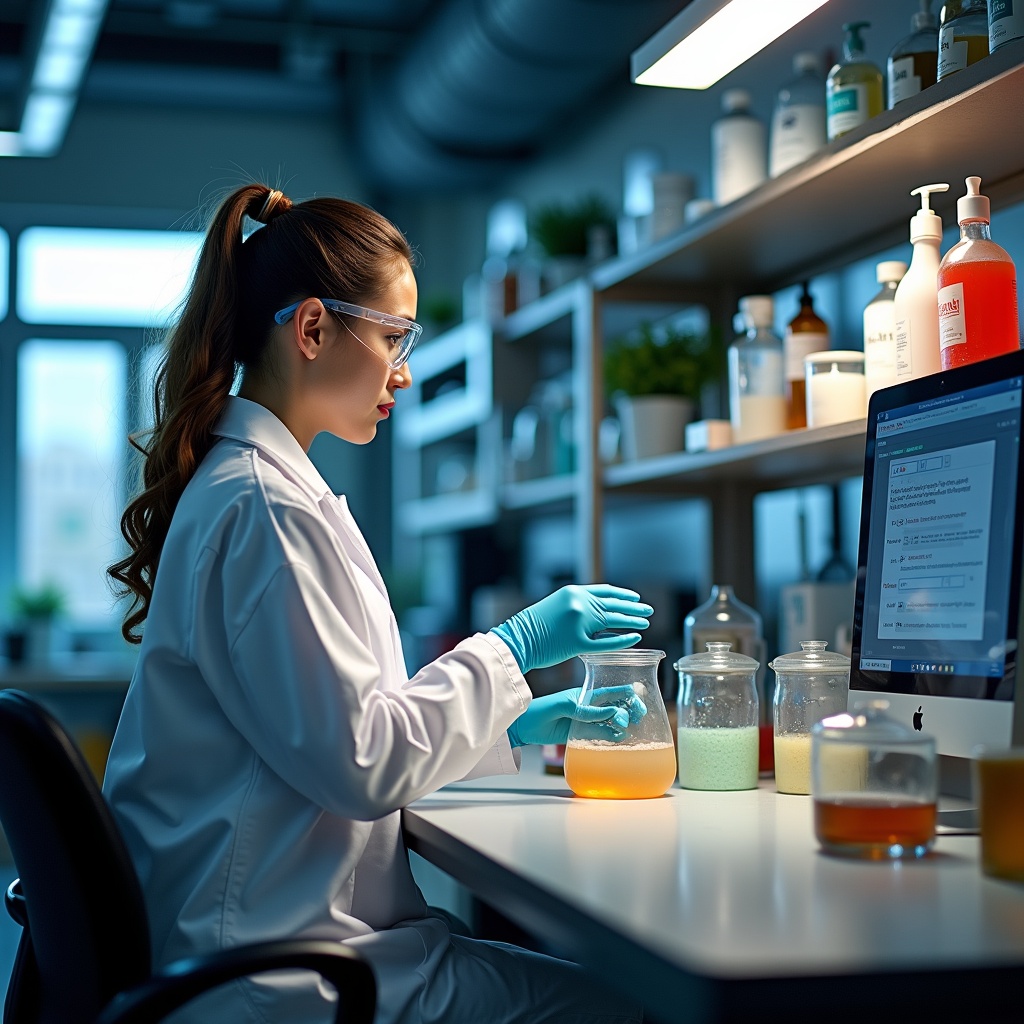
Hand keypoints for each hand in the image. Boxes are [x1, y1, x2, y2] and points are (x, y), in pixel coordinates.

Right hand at [489, 584, 651, 673]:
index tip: (635, 598)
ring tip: (647, 622)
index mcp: (573, 592)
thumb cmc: (532, 626)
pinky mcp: (578, 643)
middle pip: (613, 604)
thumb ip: (577, 606)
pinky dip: (623, 639)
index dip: (622, 594)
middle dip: (633, 607)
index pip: (605, 590)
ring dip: (632, 620)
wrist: (516, 640)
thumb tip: (597, 611)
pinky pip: (606, 642)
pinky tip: (636, 638)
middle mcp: (578, 603)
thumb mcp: (556, 606)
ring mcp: (579, 623)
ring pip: (613, 620)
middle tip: (649, 610)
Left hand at [507, 685, 647, 747]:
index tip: (639, 698)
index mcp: (585, 695)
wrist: (524, 728)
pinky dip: (611, 737)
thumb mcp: (564, 707)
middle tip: (638, 717)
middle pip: (616, 706)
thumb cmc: (541, 709)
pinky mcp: (582, 735)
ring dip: (622, 725)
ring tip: (629, 729)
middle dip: (629, 710)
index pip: (610, 692)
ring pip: (611, 722)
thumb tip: (613, 712)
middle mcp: (589, 707)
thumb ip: (587, 711)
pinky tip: (618, 739)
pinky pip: (601, 735)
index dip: (626, 694)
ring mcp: (587, 721)